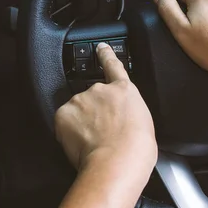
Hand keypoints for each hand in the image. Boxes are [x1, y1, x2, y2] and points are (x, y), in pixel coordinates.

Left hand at [55, 43, 156, 175]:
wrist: (118, 160)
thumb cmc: (136, 149)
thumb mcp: (143, 124)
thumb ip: (128, 113)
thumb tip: (121, 122)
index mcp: (124, 91)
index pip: (113, 65)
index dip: (106, 55)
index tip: (100, 47)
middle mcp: (100, 90)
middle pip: (92, 98)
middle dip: (93, 114)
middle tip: (101, 136)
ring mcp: (80, 100)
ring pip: (77, 111)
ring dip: (81, 124)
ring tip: (93, 144)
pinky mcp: (64, 114)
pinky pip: (64, 123)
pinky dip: (68, 133)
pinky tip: (81, 145)